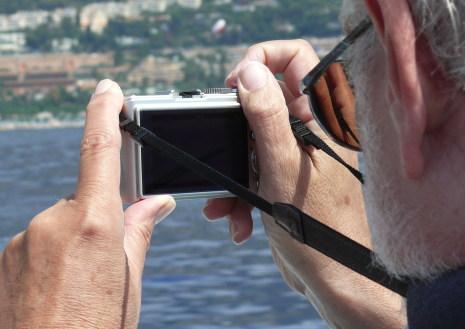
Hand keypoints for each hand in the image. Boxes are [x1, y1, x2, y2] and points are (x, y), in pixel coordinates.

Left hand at [0, 80, 175, 328]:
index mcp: (93, 224)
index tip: (109, 90)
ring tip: (76, 286)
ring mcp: (20, 239)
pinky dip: (50, 258)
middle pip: (83, 201)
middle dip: (98, 220)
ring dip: (73, 244)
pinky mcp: (2, 256)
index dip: (104, 113)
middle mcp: (50, 222)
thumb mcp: (129, 281)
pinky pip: (35, 243)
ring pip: (58, 225)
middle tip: (103, 264)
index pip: (99, 151)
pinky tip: (54, 291)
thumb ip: (138, 231)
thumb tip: (156, 203)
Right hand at [203, 40, 404, 327]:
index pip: (296, 58)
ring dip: (233, 171)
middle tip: (225, 148)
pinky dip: (239, 193)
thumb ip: (268, 117)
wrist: (331, 277)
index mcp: (321, 118)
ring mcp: (295, 155)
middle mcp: (311, 130)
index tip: (234, 86)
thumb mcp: (282, 167)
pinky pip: (253, 170)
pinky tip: (236, 219)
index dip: (260, 61)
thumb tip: (251, 73)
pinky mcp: (283, 178)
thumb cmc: (317, 227)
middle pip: (264, 101)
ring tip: (227, 204)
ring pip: (252, 140)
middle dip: (235, 130)